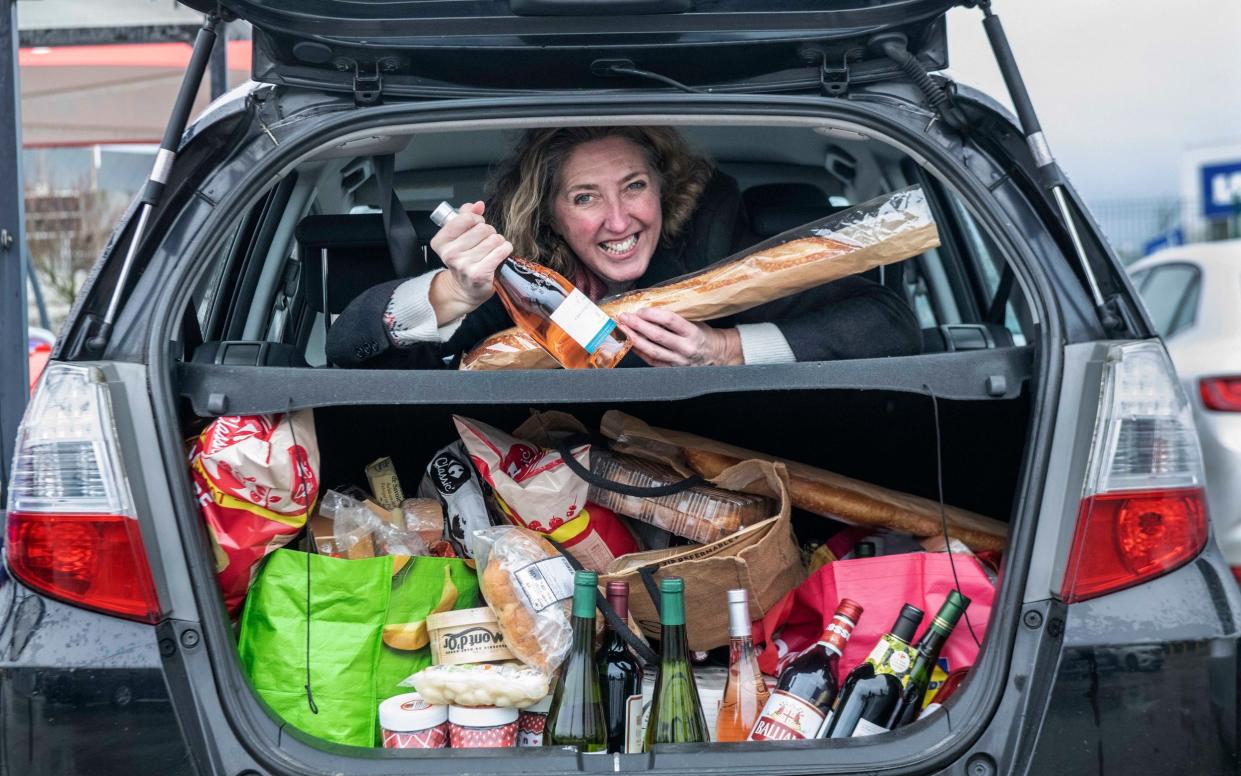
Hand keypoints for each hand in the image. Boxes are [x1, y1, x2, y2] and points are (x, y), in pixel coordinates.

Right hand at [428, 201, 512, 321]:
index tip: (477, 226)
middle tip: (485, 241)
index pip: (465, 218)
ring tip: (492, 249)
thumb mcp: (459, 236)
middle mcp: (450, 254)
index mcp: (441, 241)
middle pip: (482, 228)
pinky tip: (501, 253)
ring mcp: (464, 265)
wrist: (466, 289)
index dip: (476, 219)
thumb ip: (466, 216)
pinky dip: (505, 249)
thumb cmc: (464, 259)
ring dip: (498, 241)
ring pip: (493, 239)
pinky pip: (501, 251)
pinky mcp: (479, 274)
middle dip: (489, 232)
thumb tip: (478, 205)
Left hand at [617, 308, 742, 366]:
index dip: (653, 314)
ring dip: (634, 339)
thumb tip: (650, 310)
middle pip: (658, 336)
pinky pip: (652, 361)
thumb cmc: (703, 335)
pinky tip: (630, 343)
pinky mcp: (672, 369)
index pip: (670, 320)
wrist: (716, 355)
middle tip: (624, 317)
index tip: (640, 310)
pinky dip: (640, 352)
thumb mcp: (695, 322)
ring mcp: (678, 361)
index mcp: (693, 333)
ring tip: (623, 329)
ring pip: (652, 350)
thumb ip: (675, 318)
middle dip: (638, 325)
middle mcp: (686, 348)